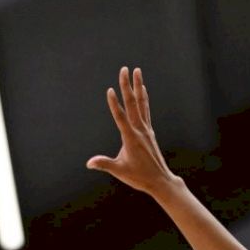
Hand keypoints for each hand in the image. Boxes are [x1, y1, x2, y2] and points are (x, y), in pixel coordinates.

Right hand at [86, 67, 179, 197]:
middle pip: (132, 104)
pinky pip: (146, 111)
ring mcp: (146, 130)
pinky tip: (143, 90)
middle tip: (124, 69)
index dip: (114, 104)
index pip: (120, 117)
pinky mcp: (149, 132)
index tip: (109, 90)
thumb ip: (104, 164)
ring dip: (138, 86)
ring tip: (137, 71)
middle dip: (127, 86)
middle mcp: (140, 130)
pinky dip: (144, 99)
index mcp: (131, 138)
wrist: (160, 180)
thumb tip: (89, 163)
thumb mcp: (120, 171)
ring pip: (141, 103)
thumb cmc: (139, 177)